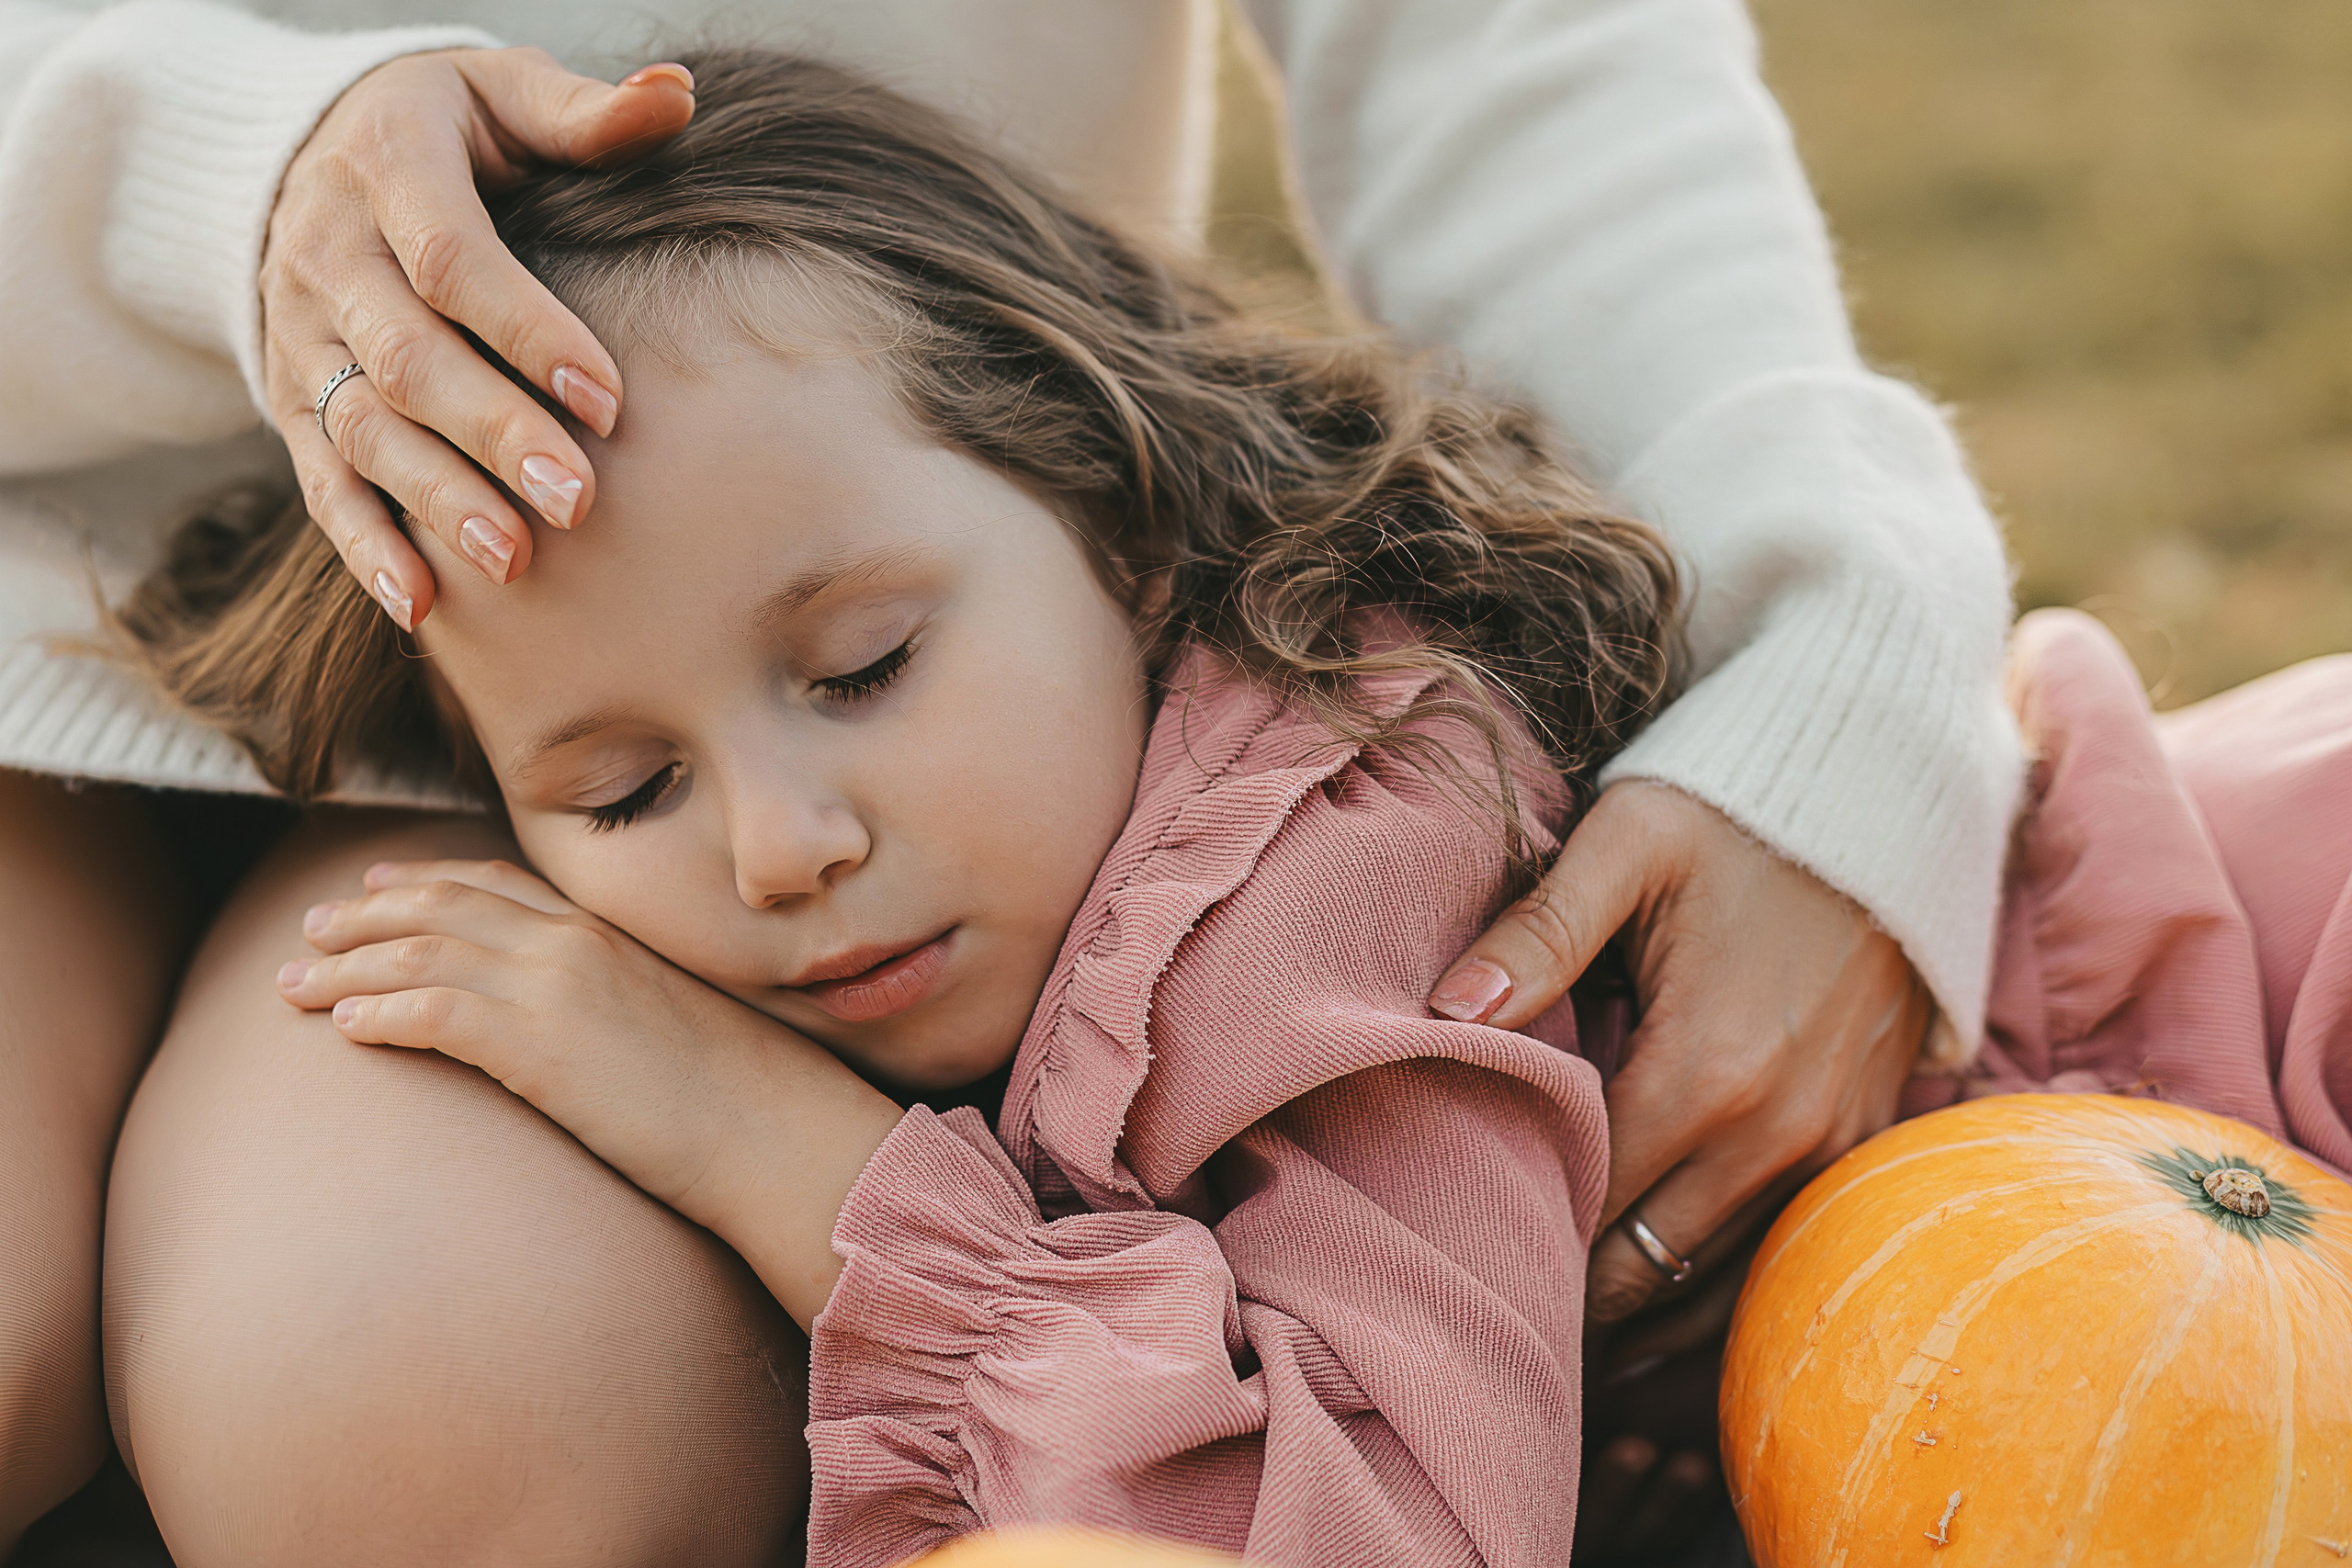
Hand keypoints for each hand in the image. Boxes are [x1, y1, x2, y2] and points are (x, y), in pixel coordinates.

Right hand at [262, 48, 696, 628]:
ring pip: (362, 428)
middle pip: (407, 360)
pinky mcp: (290, 398)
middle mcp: (326, 255)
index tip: (607, 397)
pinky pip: (320, 480)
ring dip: (436, 499)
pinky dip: (366, 546)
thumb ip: (585, 110)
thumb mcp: (502, 92)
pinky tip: (421, 606)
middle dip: (492, 433)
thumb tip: (676, 95)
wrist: (308, 151)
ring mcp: (299, 333)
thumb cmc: (448, 128)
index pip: (451, 260)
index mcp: (385, 167)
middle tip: (577, 501)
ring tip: (516, 561)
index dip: (527, 330)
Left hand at [277, 858, 901, 1325]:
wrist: (775, 1130)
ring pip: (421, 952)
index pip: (499, 882)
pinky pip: (433, 1011)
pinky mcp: (538, 1044)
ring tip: (292, 985)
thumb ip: (622, 1002)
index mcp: (609, 931)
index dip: (428, 880)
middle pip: (443, 906)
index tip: (379, 883)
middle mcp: (576, 943)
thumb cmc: (742, 1096)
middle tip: (310, 929)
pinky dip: (378, 1013)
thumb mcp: (677, 1025)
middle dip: (365, 914)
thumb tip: (588, 1028)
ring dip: (346, 968)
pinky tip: (344, 1031)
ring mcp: (556, 987)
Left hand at [1429, 782, 1929, 1321]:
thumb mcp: (1628, 844)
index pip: (1589, 1206)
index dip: (1519, 1244)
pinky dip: (1711, 1290)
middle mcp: (1776, 1133)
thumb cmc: (1739, 814)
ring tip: (1557, 1341)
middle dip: (1569, 1302)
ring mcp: (1828, 1145)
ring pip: (1713, 1281)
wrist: (1892, 793)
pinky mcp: (1859, 1141)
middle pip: (1645, 1269)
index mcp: (1707, 1071)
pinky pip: (1775, 1254)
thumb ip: (1538, 933)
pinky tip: (1651, 1311)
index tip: (1456, 1265)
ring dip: (1638, 1315)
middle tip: (1489, 1317)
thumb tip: (1443, 1011)